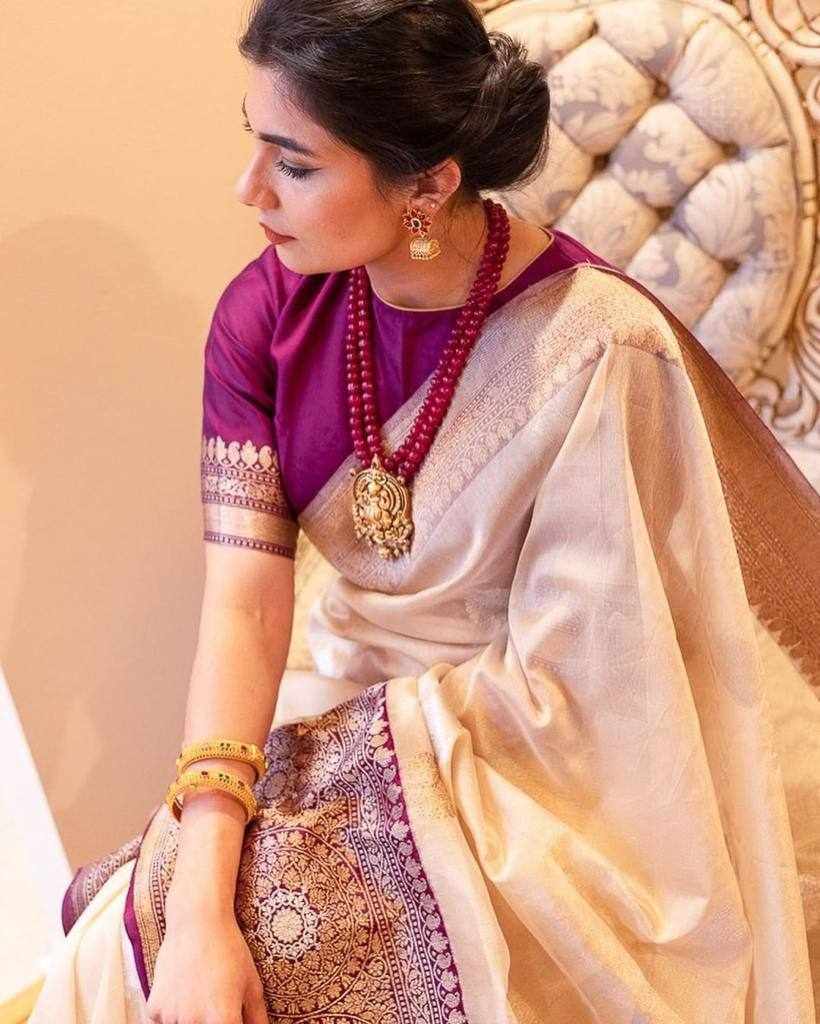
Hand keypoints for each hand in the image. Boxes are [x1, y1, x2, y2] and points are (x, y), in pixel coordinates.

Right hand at [146, 904, 267, 1023]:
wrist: (197, 921)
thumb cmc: (229, 951)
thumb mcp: (252, 985)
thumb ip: (258, 1019)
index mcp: (223, 1020)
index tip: (231, 1016)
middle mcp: (194, 1023)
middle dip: (211, 1021)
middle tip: (213, 1002)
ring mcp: (171, 1017)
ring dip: (190, 1020)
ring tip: (199, 995)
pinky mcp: (154, 1009)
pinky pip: (164, 1022)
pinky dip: (173, 1014)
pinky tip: (183, 992)